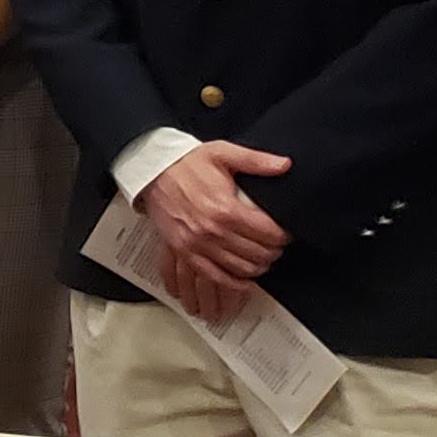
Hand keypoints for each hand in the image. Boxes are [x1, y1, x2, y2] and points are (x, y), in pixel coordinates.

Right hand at [140, 142, 293, 302]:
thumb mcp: (222, 153)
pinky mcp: (185, 251)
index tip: (286, 232)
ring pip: (242, 268)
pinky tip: (246, 280)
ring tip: (263, 257)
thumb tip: (285, 164)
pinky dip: (235, 283)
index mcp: (226, 208)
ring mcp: (197, 244)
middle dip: (274, 250)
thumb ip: (256, 160)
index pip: (270, 233)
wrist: (151, 171)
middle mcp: (213, 230)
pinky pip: (216, 277)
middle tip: (276, 244)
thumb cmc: (186, 163)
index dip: (284, 235)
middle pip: (259, 253)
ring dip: (259, 266)